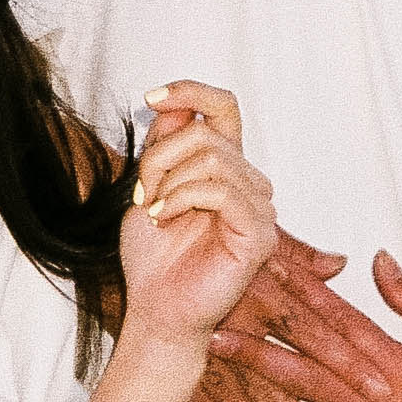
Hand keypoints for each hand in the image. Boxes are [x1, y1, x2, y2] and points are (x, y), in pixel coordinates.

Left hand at [118, 84, 279, 359]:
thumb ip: (163, 146)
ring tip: (153, 209)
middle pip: (206, 132)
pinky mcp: (259, 234)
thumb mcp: (149, 188)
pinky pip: (221, 191)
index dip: (191, 91)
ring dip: (168, 180)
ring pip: (213, 157)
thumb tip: (172, 104)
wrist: (156, 310)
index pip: (223, 108)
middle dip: (159, 157)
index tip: (151, 97)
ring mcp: (258, 208)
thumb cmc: (154, 258)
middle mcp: (248, 183)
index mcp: (225, 168)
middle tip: (142, 192)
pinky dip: (182, 198)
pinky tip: (164, 217)